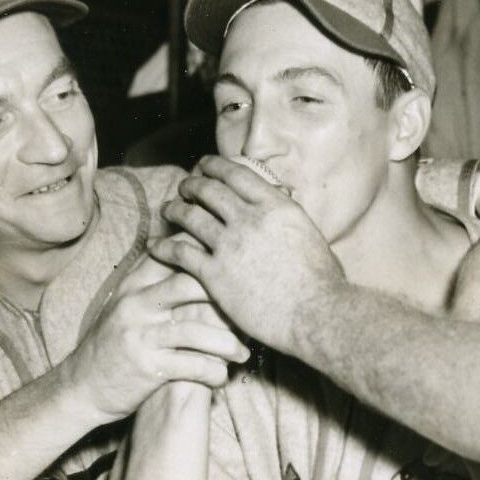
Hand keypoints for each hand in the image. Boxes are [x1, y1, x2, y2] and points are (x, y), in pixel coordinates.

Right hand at [61, 269, 248, 423]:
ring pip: (197, 332)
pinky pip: (192, 366)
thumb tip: (193, 260)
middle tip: (250, 310)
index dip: (206, 253)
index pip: (173, 256)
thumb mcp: (126, 307)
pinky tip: (222, 377)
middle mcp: (136, 305)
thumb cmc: (114, 345)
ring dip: (227, 345)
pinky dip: (213, 373)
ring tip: (242, 354)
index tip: (236, 260)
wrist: (81, 387)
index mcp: (134, 286)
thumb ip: (154, 284)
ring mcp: (140, 336)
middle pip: (189, 285)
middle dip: (224, 297)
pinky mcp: (147, 367)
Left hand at [149, 156, 346, 351]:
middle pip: (208, 190)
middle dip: (192, 185)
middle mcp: (249, 218)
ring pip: (190, 216)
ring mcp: (230, 245)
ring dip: (174, 209)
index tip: (205, 166)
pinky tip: (156, 247)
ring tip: (167, 210)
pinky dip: (164, 247)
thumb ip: (288, 219)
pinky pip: (181, 252)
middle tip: (184, 187)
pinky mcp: (215, 274)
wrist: (316, 314)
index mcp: (275, 205)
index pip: (236, 174)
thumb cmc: (323, 282)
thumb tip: (281, 211)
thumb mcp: (309, 234)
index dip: (214, 166)